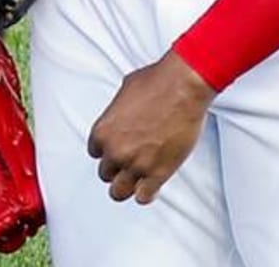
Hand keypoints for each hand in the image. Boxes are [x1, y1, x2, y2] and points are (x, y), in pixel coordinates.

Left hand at [86, 52, 214, 204]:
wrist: (183, 87)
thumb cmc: (158, 82)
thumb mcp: (126, 90)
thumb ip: (118, 111)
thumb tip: (123, 113)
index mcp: (102, 131)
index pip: (95, 153)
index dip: (108, 151)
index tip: (117, 149)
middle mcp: (115, 151)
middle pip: (105, 174)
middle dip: (117, 168)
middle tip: (129, 162)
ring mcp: (136, 165)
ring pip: (119, 192)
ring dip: (128, 186)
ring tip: (136, 180)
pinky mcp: (158, 173)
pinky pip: (143, 197)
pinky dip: (146, 193)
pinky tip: (151, 186)